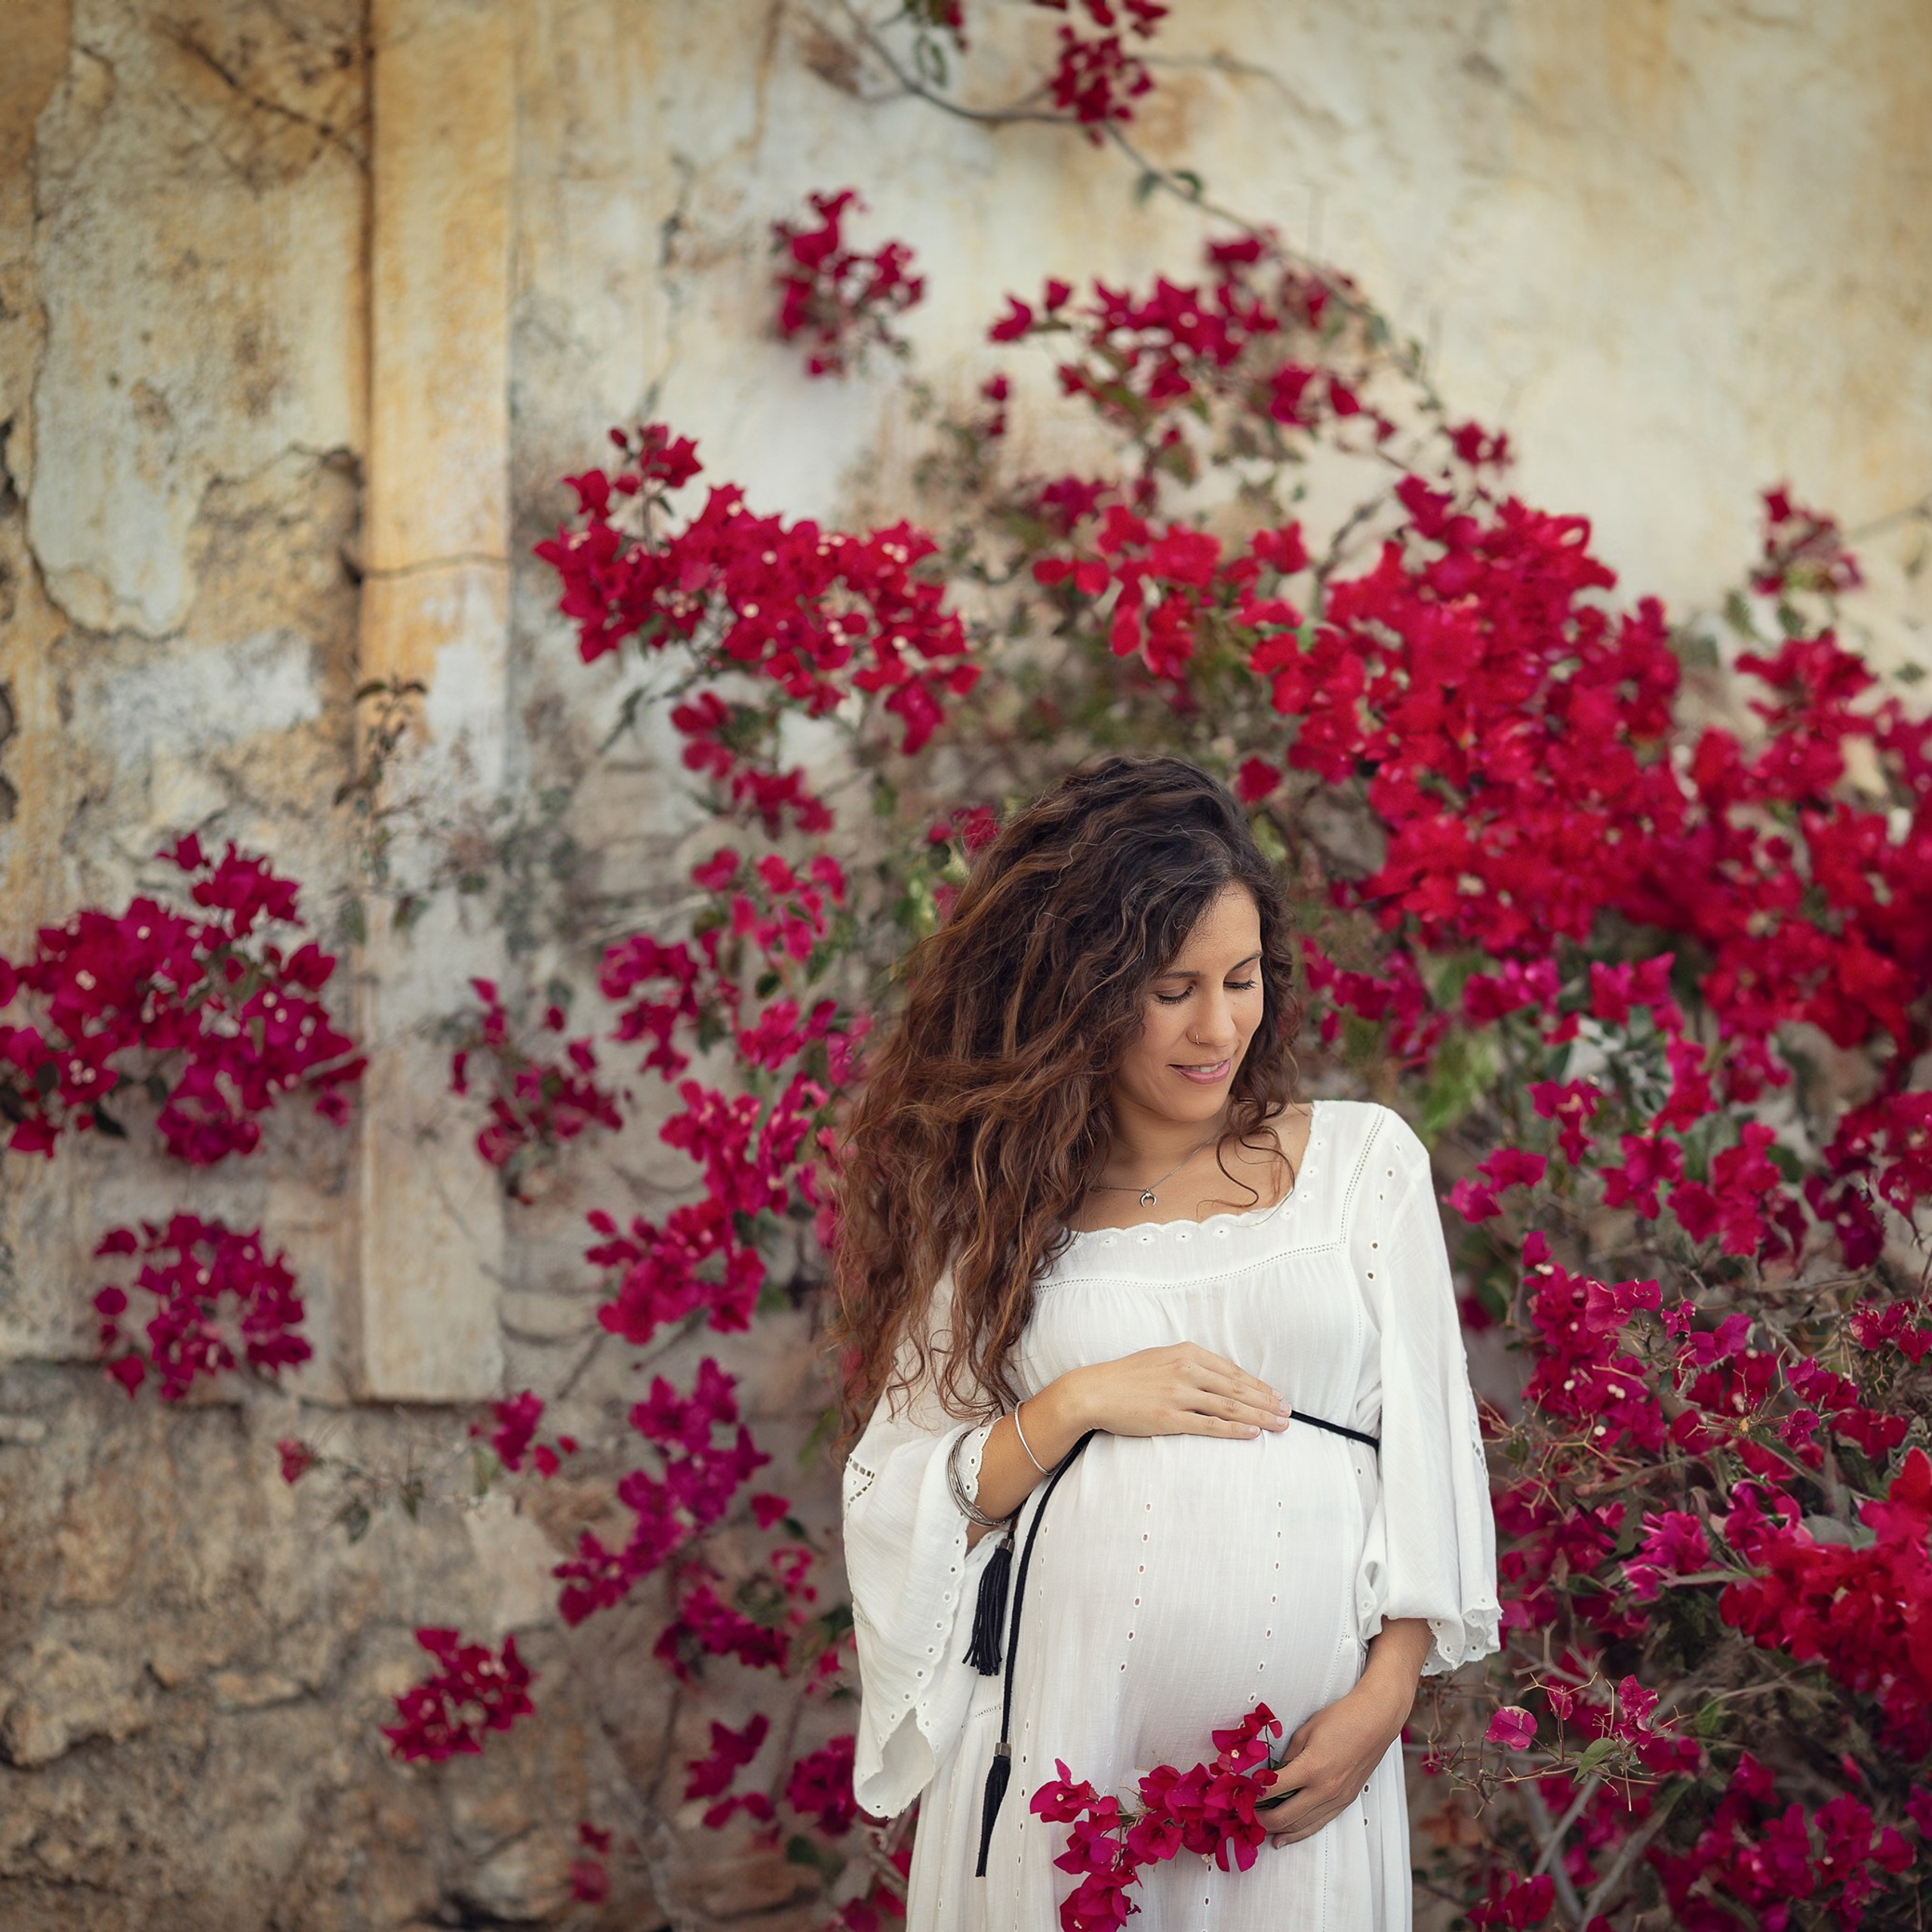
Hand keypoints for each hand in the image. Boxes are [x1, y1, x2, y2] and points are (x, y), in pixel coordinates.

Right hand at [1062, 1343, 1289, 1440]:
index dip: (1258, 1385)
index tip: (1276, 1395)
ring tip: (1280, 1425)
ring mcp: (1179, 1394)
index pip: (1232, 1371)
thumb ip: (1189, 1364)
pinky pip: (1210, 1425)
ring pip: (1229, 1406)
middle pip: (1237, 1388)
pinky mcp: (1170, 1418)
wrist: (1094, 1391)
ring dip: (1259, 1416)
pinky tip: (1252, 1433)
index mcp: (1186, 1353)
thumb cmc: (1126, 1376)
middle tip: (1288, 1413)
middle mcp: (1186, 1370)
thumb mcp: (1161, 1358)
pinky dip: (1234, 1429)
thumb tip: (1217, 1376)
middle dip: (1266, 1401)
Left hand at [1255, 1619, 1429, 1844]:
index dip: (1252, 1795)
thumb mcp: (1306, 1731)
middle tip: (1243, 1816)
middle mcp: (1324, 1790)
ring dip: (1278, 1830)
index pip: (1273, 1790)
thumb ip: (1288, 1757)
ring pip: (1302, 1826)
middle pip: (1284, 1816)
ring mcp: (1337, 1799)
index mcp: (1311, 1768)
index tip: (1237, 1796)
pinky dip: (1299, 1833)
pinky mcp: (1346, 1801)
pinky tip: (1285, 1838)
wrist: (1376, 1721)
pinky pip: (1319, 1824)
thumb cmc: (1340, 1719)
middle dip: (1260, 1819)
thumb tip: (1271, 1775)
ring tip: (1258, 1831)